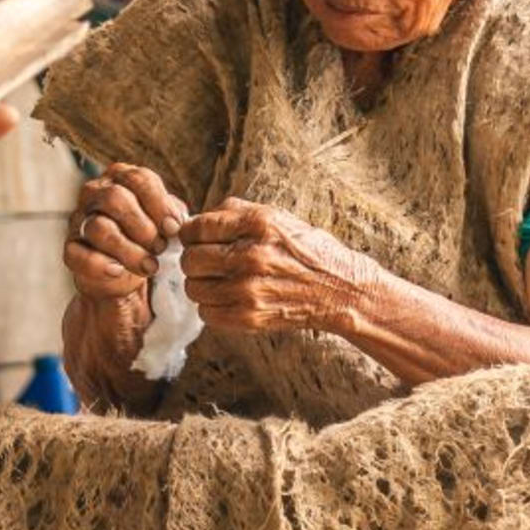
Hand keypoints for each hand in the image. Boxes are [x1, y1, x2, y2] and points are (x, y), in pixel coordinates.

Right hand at [65, 162, 183, 305]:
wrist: (125, 278)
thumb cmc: (147, 239)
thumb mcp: (163, 221)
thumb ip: (171, 214)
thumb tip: (176, 222)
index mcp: (120, 178)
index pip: (138, 179)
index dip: (159, 205)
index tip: (173, 228)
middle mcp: (95, 193)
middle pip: (115, 198)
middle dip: (144, 227)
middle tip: (160, 248)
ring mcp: (79, 221)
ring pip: (99, 228)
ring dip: (129, 251)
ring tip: (149, 267)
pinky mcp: (70, 249)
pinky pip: (79, 255)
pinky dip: (101, 265)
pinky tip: (118, 272)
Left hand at [179, 201, 362, 333]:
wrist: (339, 289)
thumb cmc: (305, 250)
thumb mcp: (276, 217)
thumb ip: (234, 212)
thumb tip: (193, 220)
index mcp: (257, 225)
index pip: (197, 228)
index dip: (190, 233)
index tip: (196, 238)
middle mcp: (252, 256)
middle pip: (190, 260)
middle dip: (194, 259)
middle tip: (207, 261)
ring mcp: (250, 290)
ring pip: (194, 288)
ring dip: (202, 284)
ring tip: (220, 280)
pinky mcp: (250, 317)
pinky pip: (206, 314)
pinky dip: (212, 307)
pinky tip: (229, 298)